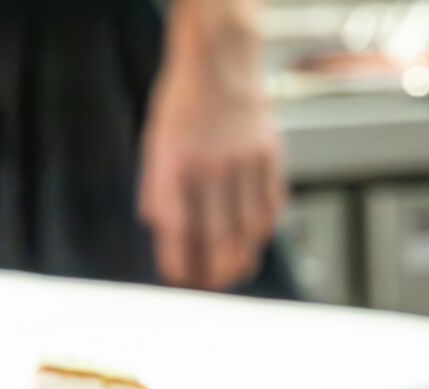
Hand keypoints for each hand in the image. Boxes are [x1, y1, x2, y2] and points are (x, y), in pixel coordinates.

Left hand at [140, 0, 285, 290]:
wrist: (220, 61)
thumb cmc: (184, 104)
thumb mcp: (156, 142)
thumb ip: (157, 186)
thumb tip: (160, 229)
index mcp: (178, 162)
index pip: (179, 227)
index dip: (179, 260)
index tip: (179, 279)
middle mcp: (213, 164)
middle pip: (220, 235)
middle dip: (215, 270)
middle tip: (212, 287)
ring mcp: (246, 160)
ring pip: (250, 226)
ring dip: (243, 258)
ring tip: (235, 273)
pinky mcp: (270, 154)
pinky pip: (271, 203)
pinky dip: (264, 228)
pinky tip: (255, 239)